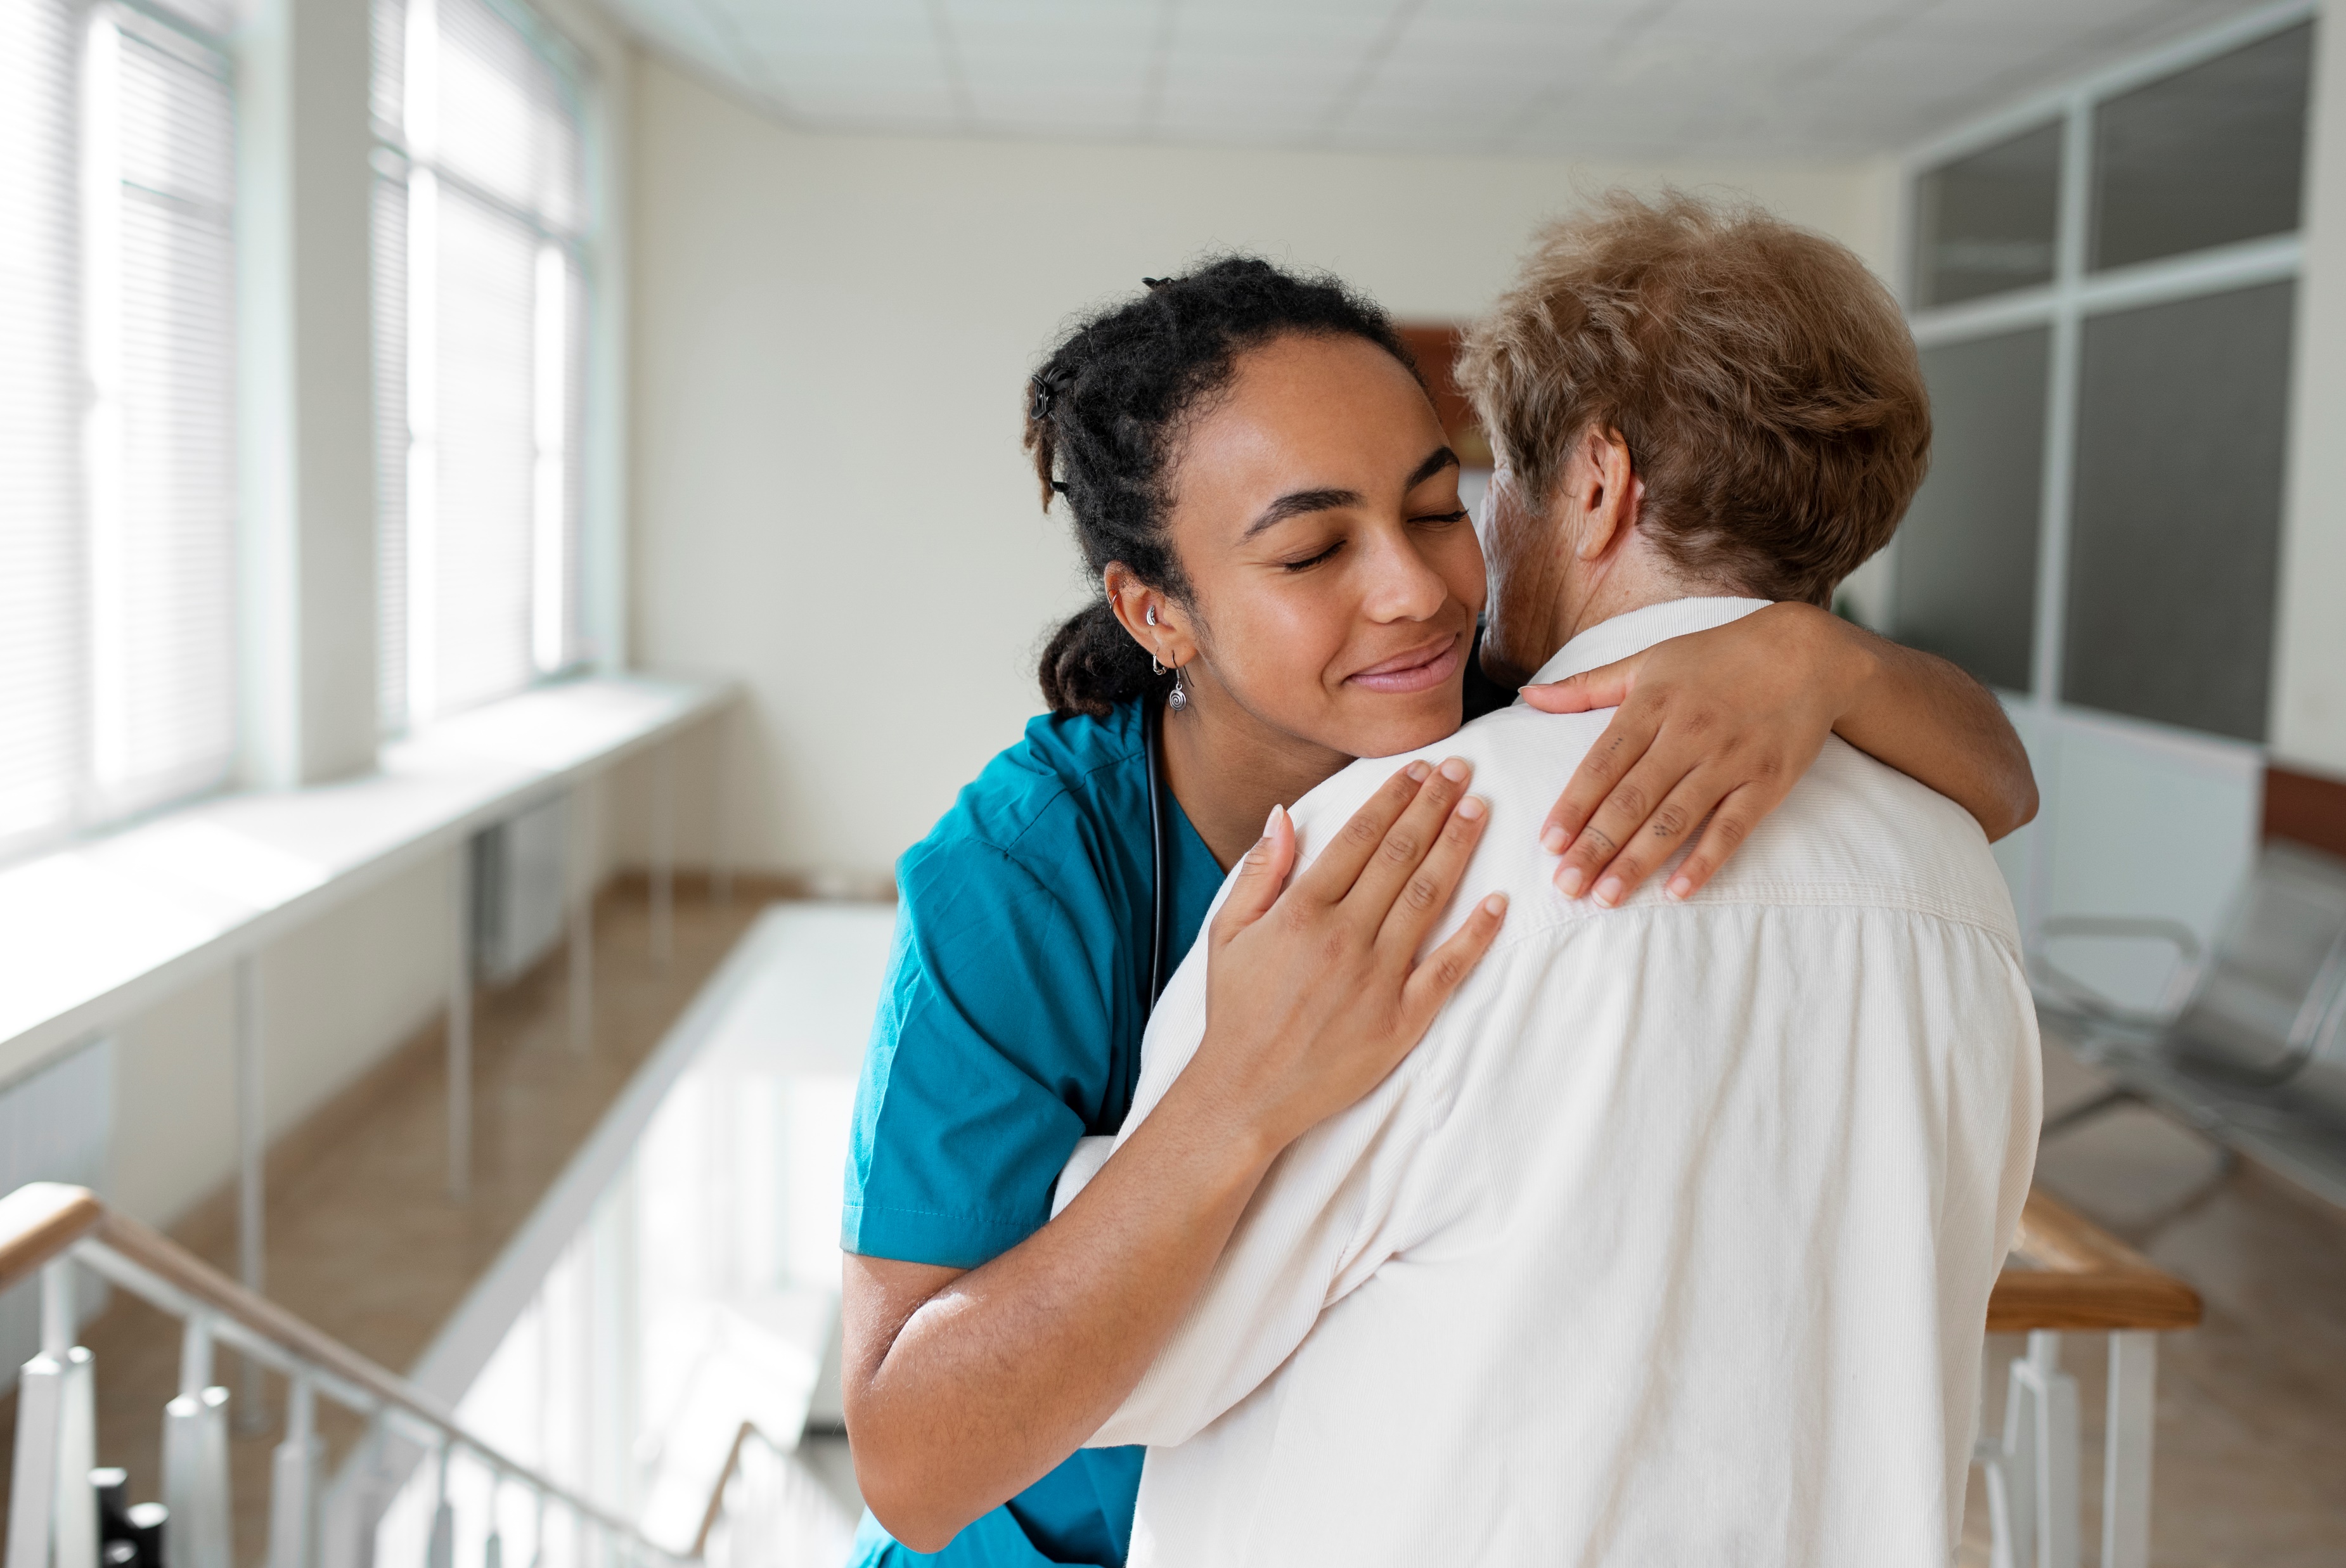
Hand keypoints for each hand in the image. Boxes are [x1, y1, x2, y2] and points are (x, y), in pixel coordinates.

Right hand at [1182, 758, 1507, 1155]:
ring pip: (1427, 898)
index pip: (1359, 837)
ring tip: (1479, 811)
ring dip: (1456, 849)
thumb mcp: (1227, 934)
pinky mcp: (1401, 1020)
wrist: (1245, 1091)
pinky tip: (1498, 901)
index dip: (1393, 797)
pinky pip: (1447, 969)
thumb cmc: (1236, 1012)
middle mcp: (1343, 937)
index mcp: (1301, 912)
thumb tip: (1285, 814)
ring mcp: (1376, 979)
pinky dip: (1475, 934)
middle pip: (1399, 856)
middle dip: (1433, 807)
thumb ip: (1259, 872)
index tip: (1417, 769)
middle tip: (1460, 771)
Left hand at [1521, 602, 1876, 905]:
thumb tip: (1528, 696)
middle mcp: (1688, 733)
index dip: (1574, 805)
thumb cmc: (1718, 657)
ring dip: (1638, 861)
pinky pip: (1731, 828)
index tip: (1548, 843)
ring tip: (1606, 897)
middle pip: (1632, 798)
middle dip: (1595, 845)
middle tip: (1565, 886)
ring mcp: (1729, 760)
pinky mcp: (1767, 782)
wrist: (1807, 653)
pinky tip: (1677, 892)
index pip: (1602, 763)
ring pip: (1674, 819)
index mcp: (1652, 704)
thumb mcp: (1649, 661)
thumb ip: (1587, 687)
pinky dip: (1704, 861)